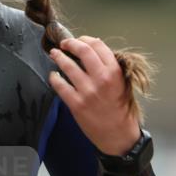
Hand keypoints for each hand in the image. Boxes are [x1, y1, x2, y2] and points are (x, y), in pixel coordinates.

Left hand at [47, 35, 141, 155]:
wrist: (119, 136)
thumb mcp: (122, 84)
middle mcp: (101, 79)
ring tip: (54, 54)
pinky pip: (60, 86)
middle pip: (82, 50)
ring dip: (58, 57)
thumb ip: (109, 68)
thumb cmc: (121, 110)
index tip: (79, 40)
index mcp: (115, 72)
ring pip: (68, 66)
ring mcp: (87, 92)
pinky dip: (54, 78)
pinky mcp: (76, 104)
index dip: (86, 39)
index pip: (98, 46)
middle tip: (64, 43)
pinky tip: (53, 75)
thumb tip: (93, 51)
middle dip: (70, 43)